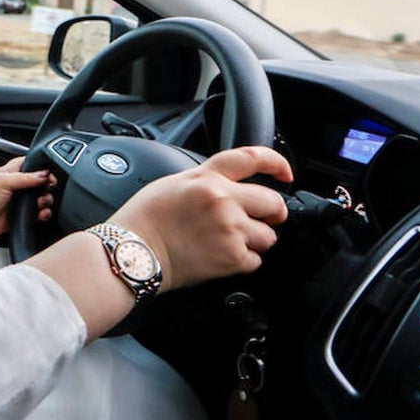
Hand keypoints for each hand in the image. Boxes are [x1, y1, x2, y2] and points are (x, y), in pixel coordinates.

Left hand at [0, 156, 56, 238]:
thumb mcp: (3, 181)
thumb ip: (26, 177)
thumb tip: (44, 174)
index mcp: (12, 172)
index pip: (32, 164)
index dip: (42, 167)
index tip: (49, 174)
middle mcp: (17, 185)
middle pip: (41, 182)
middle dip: (48, 186)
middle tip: (47, 189)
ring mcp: (20, 201)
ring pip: (42, 198)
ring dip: (47, 200)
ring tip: (41, 203)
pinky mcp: (22, 215)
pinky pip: (38, 214)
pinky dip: (43, 214)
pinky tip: (41, 214)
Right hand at [108, 146, 292, 291]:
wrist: (134, 252)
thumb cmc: (144, 219)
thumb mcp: (173, 183)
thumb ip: (206, 180)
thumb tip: (229, 187)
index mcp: (208, 178)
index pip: (253, 159)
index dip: (277, 163)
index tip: (285, 174)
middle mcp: (223, 201)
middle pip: (273, 203)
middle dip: (271, 213)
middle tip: (261, 220)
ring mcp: (230, 230)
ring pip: (268, 236)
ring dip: (254, 240)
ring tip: (227, 242)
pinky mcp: (231, 258)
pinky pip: (255, 260)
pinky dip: (242, 261)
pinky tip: (220, 256)